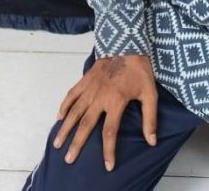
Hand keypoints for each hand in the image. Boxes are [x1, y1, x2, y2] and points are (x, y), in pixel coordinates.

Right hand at [53, 54, 157, 171]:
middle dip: (76, 143)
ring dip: (65, 128)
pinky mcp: (85, 79)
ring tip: (57, 143)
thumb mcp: (150, 93)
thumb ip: (150, 118)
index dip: (108, 150)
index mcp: (116, 101)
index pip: (109, 132)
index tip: (107, 165)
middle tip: (68, 159)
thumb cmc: (139, 70)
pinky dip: (64, 105)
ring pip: (74, 111)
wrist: (126, 43)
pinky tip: (59, 117)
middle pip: (85, 125)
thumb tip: (151, 141)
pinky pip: (71, 94)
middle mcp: (99, 96)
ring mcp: (90, 87)